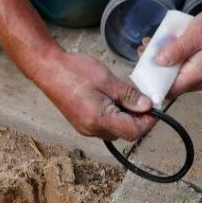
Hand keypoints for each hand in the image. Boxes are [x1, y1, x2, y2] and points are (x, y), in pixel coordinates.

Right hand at [0, 0, 154, 141]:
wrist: (48, 69)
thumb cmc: (74, 71)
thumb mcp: (107, 80)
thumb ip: (128, 95)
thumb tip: (147, 106)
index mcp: (100, 120)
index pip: (133, 132)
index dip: (147, 122)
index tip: (153, 107)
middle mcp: (93, 130)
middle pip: (125, 133)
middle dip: (137, 119)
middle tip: (141, 99)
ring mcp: (86, 129)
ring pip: (116, 130)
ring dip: (125, 117)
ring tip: (125, 97)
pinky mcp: (82, 124)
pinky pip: (104, 126)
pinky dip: (114, 116)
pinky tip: (111, 99)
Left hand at [152, 7, 201, 100]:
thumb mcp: (197, 32)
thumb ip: (179, 48)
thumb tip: (160, 60)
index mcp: (197, 74)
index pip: (170, 90)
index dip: (153, 82)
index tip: (142, 66)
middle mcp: (197, 81)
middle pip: (168, 84)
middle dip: (153, 69)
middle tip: (144, 50)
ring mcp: (196, 78)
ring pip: (171, 77)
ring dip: (158, 64)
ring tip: (150, 45)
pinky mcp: (195, 72)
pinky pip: (177, 71)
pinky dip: (167, 61)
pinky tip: (161, 47)